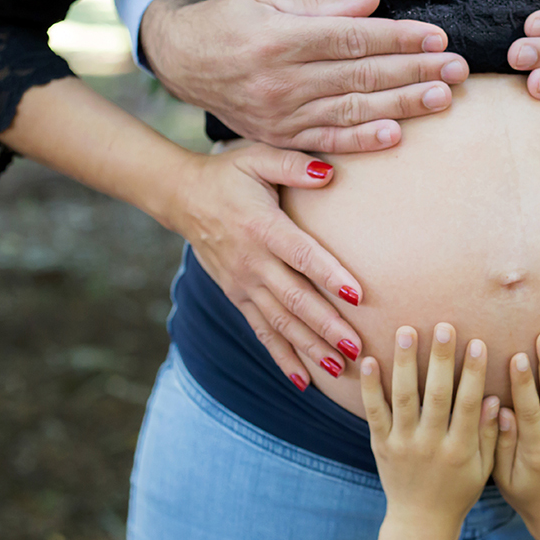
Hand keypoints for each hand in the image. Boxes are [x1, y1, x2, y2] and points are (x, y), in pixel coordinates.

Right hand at [142, 0, 468, 152]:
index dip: (397, 38)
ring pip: (351, 111)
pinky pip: (328, 142)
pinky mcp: (279, 138)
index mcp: (280, 38)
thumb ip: (320, 3)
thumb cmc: (230, 20)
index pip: (351, 39)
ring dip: (401, 106)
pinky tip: (396, 136)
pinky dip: (362, 142)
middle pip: (360, 76)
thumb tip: (372, 2)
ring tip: (441, 98)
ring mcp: (280, 114)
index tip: (437, 37)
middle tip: (456, 69)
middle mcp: (281, 80)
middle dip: (414, 71)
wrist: (182, 60)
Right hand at [171, 142, 366, 388]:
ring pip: (281, 323)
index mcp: (263, 227)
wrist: (182, 197)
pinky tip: (304, 381)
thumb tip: (329, 172)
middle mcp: (252, 262)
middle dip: (327, 325)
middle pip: (295, 300)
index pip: (301, 256)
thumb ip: (293, 165)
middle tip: (357, 346)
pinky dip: (283, 357)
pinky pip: (263, 332)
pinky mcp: (237, 297)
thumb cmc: (229, 174)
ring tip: (340, 367)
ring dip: (310, 347)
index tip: (357, 294)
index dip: (329, 275)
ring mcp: (243, 285)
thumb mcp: (258, 157)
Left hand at [360, 325, 500, 533]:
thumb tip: (495, 397)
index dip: (472, 373)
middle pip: (436, 396)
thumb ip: (489, 434)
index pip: (467, 404)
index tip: (477, 343)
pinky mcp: (381, 445)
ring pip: (403, 398)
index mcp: (459, 449)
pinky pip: (374, 412)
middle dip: (441, 360)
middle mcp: (431, 444)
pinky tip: (370, 360)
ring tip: (407, 331)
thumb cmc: (458, 491)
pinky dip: (371, 386)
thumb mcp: (483, 468)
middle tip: (443, 326)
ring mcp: (403, 444)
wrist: (421, 522)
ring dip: (405, 363)